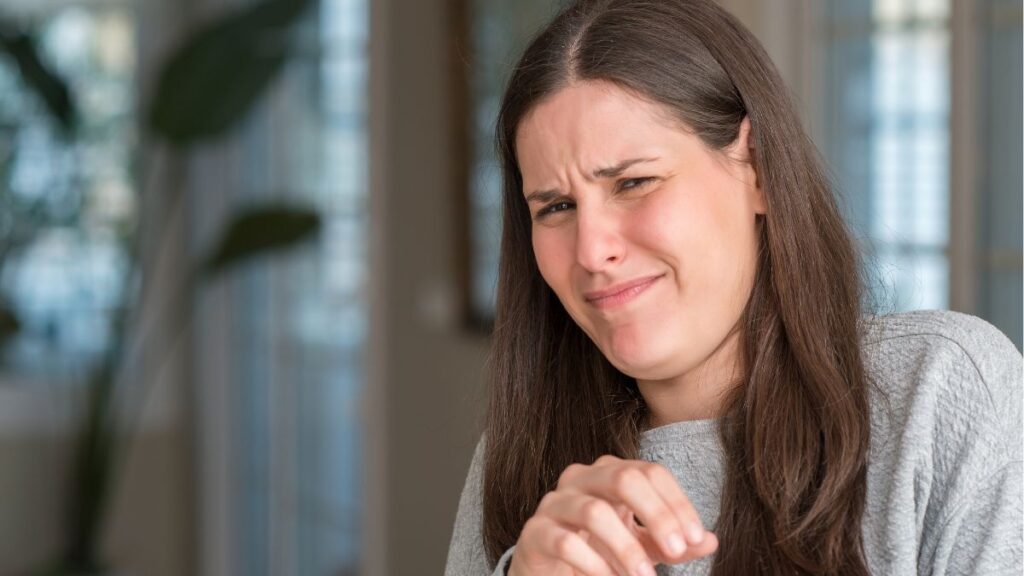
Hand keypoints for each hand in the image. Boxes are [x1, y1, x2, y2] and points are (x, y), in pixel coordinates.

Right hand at [507, 455, 717, 575]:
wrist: (549, 571)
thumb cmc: (599, 551)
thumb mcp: (643, 547)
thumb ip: (674, 543)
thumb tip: (711, 541)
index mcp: (609, 473)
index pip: (650, 472)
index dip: (677, 503)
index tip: (696, 538)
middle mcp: (580, 478)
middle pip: (624, 478)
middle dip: (657, 515)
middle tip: (677, 550)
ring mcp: (554, 503)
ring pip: (594, 511)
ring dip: (626, 548)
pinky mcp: (535, 533)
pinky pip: (566, 542)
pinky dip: (595, 565)